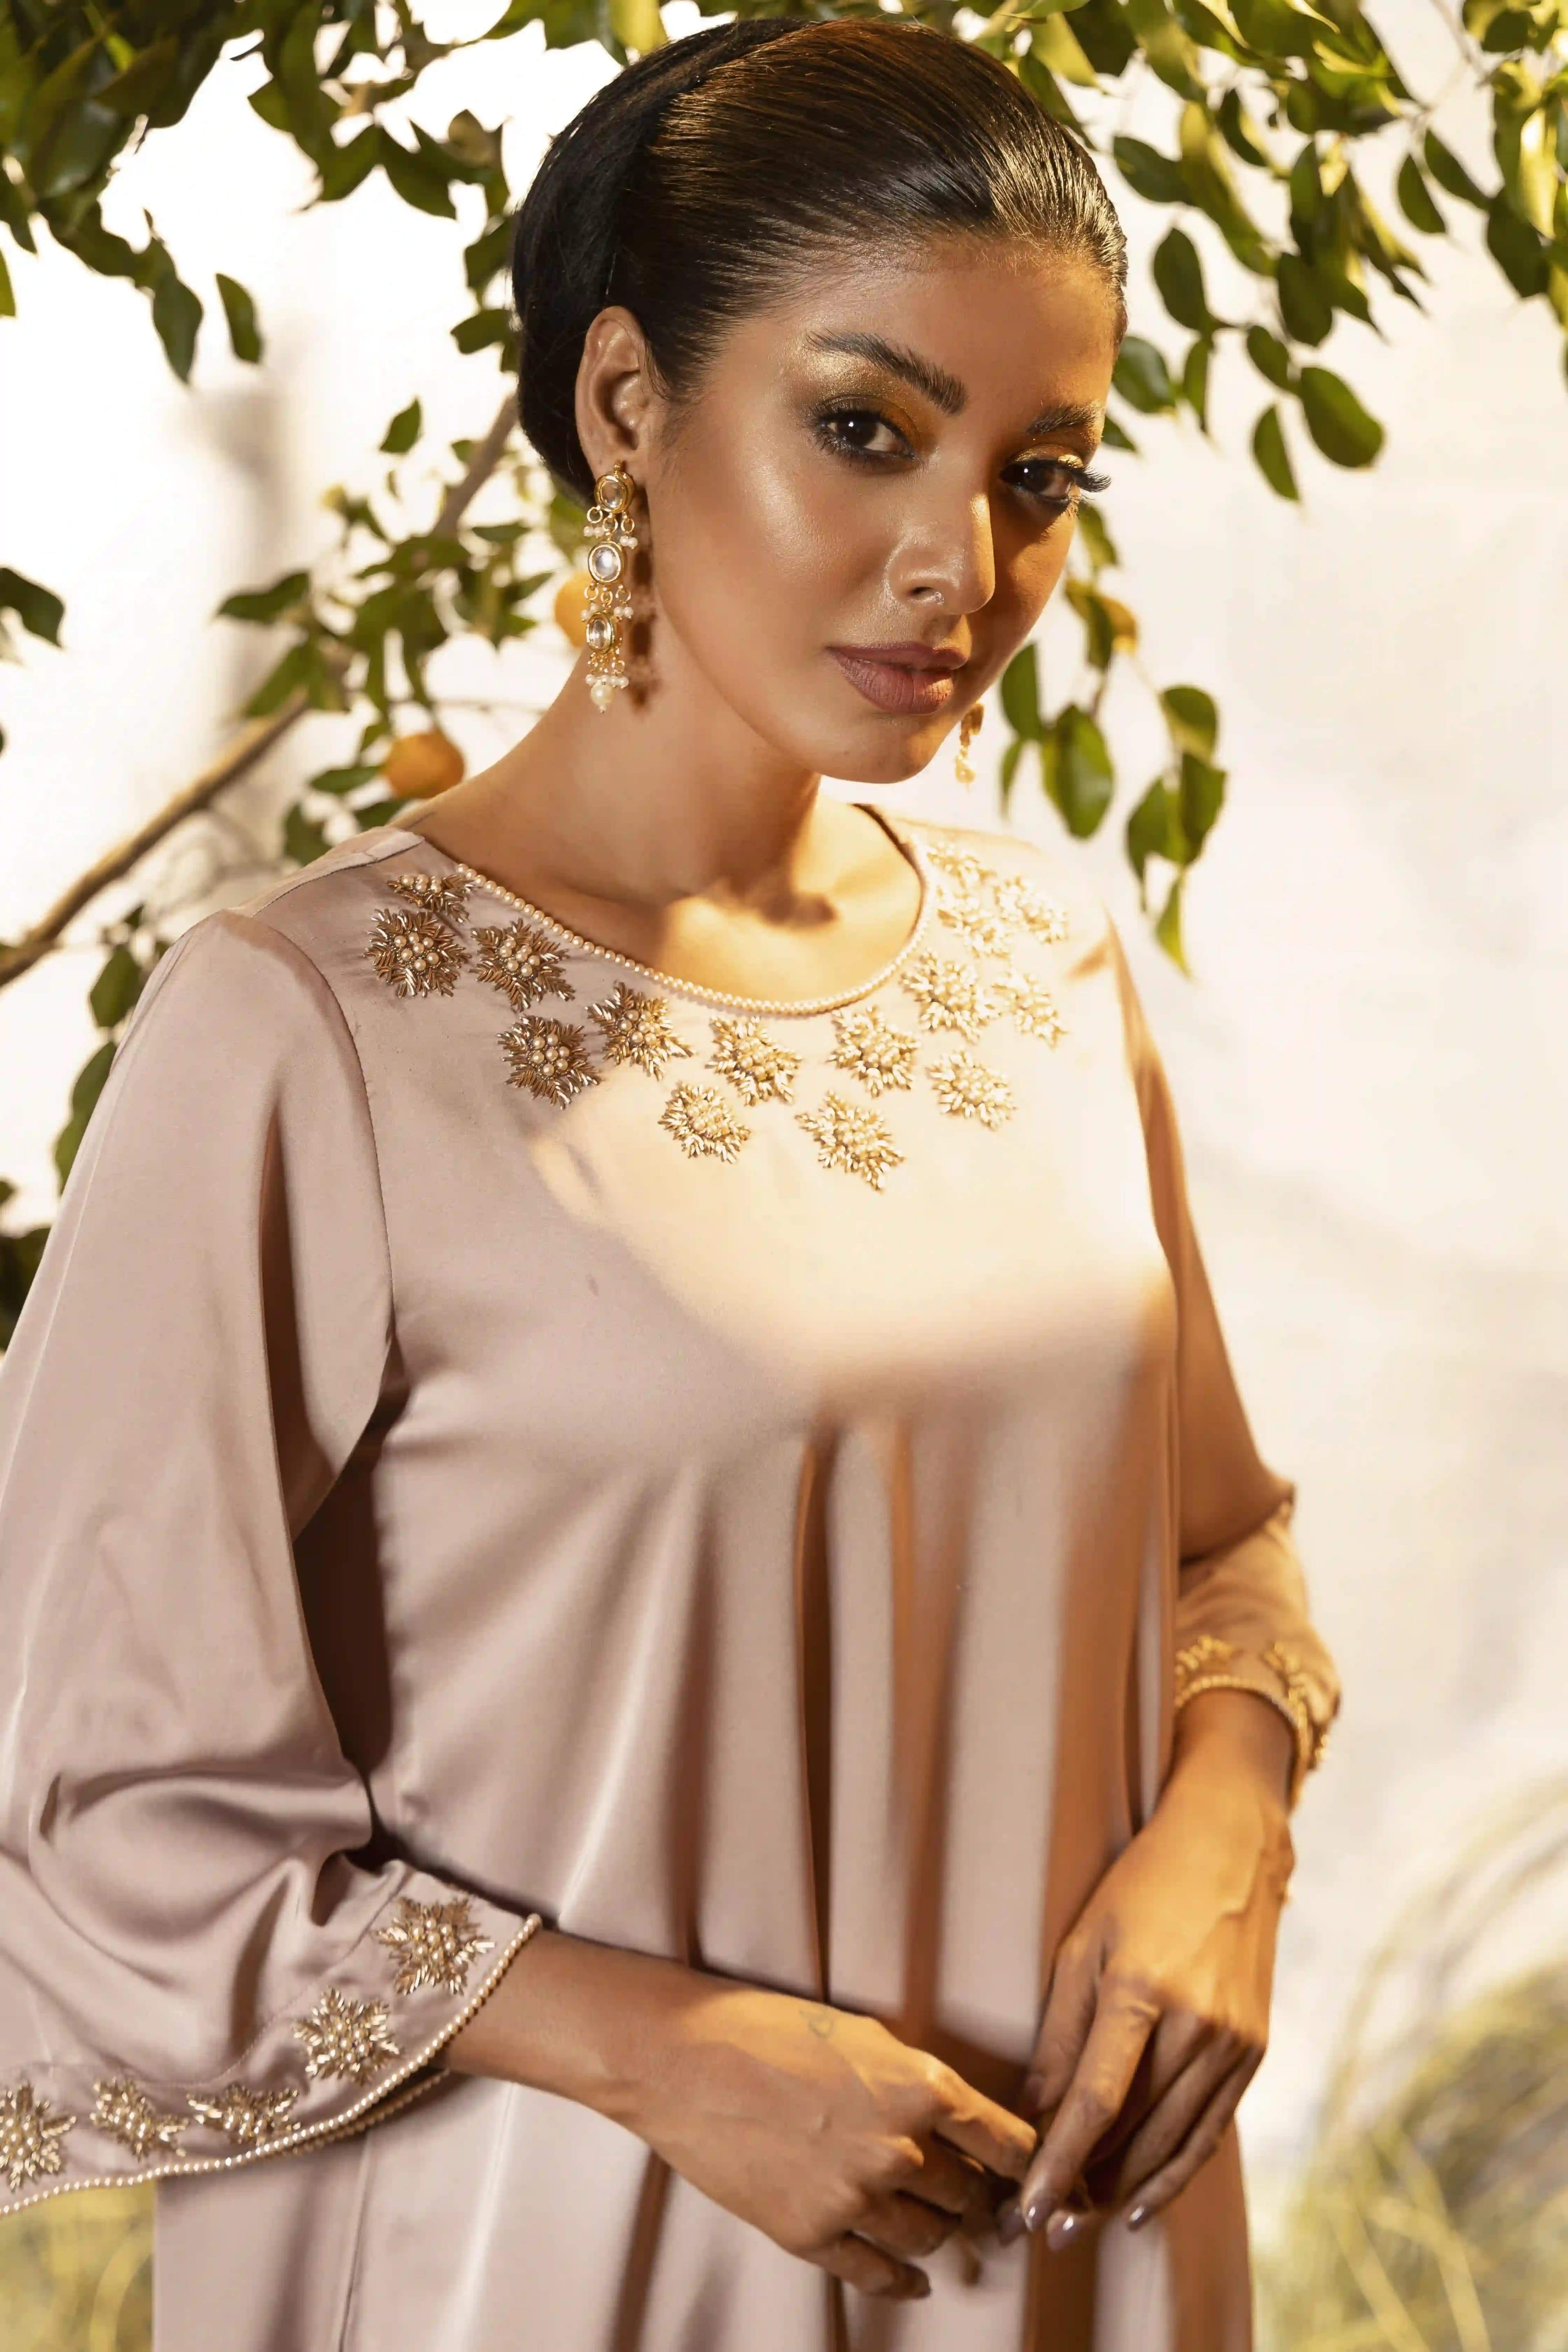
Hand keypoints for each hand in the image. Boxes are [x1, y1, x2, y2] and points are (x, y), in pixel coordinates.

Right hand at [630, 1982, 1036, 2298]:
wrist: (686, 2058)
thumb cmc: (772, 2030)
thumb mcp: (865, 2035)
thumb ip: (919, 2080)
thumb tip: (958, 2120)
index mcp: (921, 2088)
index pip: (1007, 2144)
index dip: (1021, 2161)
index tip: (1023, 2170)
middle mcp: (899, 2148)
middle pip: (969, 2195)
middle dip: (972, 2194)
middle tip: (968, 2193)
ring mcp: (855, 2198)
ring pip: (930, 2238)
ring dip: (937, 2232)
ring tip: (934, 2223)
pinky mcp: (811, 2234)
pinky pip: (879, 2276)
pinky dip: (904, 2283)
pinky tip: (914, 2282)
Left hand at [1013, 1691, 1294, 2247]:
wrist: (1232, 1847)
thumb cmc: (1143, 1885)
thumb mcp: (1084, 1943)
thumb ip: (1060, 2033)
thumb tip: (1033, 2113)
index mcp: (1142, 1991)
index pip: (1093, 2103)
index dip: (1058, 2163)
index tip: (1025, 2209)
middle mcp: (1196, 2026)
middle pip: (1135, 2134)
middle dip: (1086, 2190)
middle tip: (1042, 2230)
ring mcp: (1233, 2043)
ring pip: (1173, 2143)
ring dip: (1126, 2191)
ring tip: (1081, 2223)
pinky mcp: (1254, 2051)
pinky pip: (1209, 2130)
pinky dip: (1175, 2171)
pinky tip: (1142, 2201)